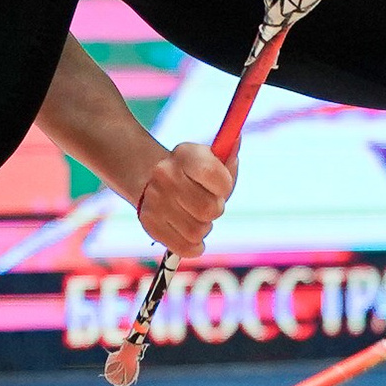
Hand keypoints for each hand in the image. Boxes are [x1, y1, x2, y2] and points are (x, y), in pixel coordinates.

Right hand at [136, 142, 233, 257]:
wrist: (151, 180)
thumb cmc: (193, 173)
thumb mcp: (211, 160)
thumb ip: (227, 157)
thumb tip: (236, 138)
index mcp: (185, 153)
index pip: (218, 178)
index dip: (225, 187)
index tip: (220, 185)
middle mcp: (165, 174)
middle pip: (209, 209)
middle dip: (215, 209)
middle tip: (208, 204)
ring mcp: (154, 200)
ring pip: (198, 231)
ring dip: (204, 228)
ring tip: (196, 216)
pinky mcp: (149, 223)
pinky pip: (184, 247)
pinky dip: (194, 246)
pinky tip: (192, 236)